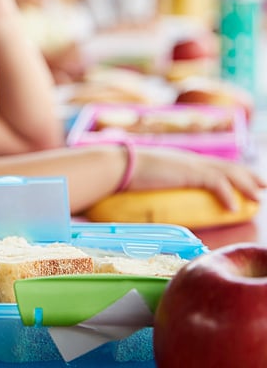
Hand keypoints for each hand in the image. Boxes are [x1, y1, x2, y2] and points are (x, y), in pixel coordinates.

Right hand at [127, 147, 265, 209]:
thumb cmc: (124, 174)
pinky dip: (227, 195)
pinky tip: (234, 208)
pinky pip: (216, 184)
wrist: (116, 166)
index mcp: (181, 161)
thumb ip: (153, 189)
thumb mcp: (145, 181)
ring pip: (228, 172)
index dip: (231, 172)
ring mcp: (190, 165)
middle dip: (247, 176)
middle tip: (263, 185)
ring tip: (259, 197)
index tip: (244, 180)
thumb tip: (148, 205)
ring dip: (246, 185)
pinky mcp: (189, 172)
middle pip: (227, 166)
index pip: (213, 165)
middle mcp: (189, 160)